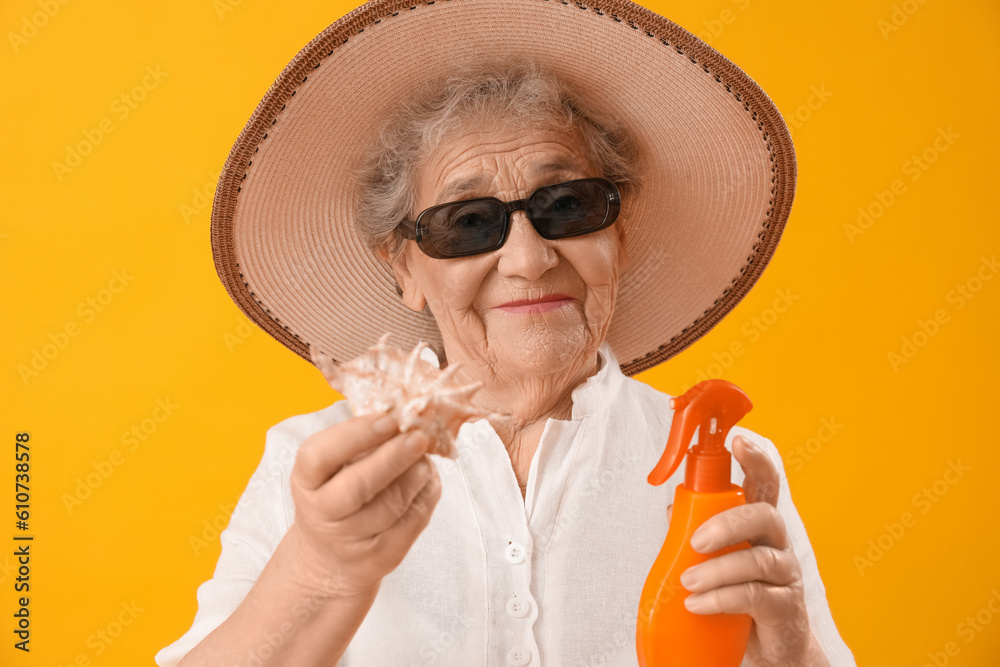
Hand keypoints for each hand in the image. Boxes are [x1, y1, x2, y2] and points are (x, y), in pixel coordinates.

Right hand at [286, 413, 441, 599]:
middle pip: (357, 487)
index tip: (388, 420)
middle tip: (418, 437)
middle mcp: (322, 513)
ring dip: (415, 476)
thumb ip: (359, 441)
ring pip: (391, 506)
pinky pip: (412, 522)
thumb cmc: (337, 494)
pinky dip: (426, 495)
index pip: (319, 456)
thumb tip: (401, 413)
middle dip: (393, 458)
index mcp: (306, 481)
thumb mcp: (333, 467)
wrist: (330, 557)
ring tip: (424, 458)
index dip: (355, 435)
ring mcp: (352, 540)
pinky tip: (427, 479)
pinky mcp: (382, 556)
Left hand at [675, 435, 829, 666]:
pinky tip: (698, 604)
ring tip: (688, 582)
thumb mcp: (714, 559)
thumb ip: (696, 531)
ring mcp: (785, 574)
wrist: (769, 648)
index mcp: (757, 524)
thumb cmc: (738, 594)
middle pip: (764, 515)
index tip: (738, 440)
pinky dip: (722, 598)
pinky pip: (755, 596)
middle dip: (728, 523)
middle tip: (696, 541)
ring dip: (717, 570)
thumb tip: (671, 507)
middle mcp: (776, 543)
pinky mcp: (785, 607)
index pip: (763, 483)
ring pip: (757, 560)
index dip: (755, 459)